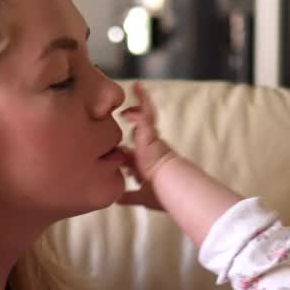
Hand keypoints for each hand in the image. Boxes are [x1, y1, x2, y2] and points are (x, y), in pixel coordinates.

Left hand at [116, 82, 176, 208]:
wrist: (171, 185)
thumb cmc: (162, 192)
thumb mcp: (142, 195)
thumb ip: (129, 196)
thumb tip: (117, 200)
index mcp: (148, 162)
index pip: (136, 150)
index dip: (125, 150)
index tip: (118, 152)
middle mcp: (151, 148)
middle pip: (142, 129)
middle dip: (136, 119)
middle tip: (127, 112)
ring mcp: (151, 139)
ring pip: (146, 117)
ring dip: (140, 105)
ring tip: (137, 89)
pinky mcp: (149, 133)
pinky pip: (145, 113)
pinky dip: (141, 102)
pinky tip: (136, 90)